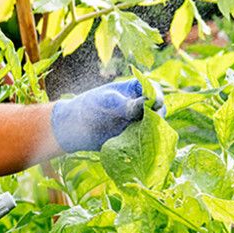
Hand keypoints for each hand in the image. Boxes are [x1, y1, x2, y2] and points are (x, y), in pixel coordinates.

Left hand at [50, 78, 164, 152]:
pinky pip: (146, 139)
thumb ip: (126, 104)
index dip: (157, 95)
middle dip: (157, 114)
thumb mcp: (107, 102)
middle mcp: (140, 105)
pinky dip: (145, 141)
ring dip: (152, 129)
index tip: (155, 103)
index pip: (153, 88)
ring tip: (144, 134)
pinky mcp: (135, 136)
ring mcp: (139, 121)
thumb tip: (146, 104)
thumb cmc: (89, 107)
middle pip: (158, 108)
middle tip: (152, 121)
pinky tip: (140, 144)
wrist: (75, 128)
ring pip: (154, 125)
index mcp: (134, 89)